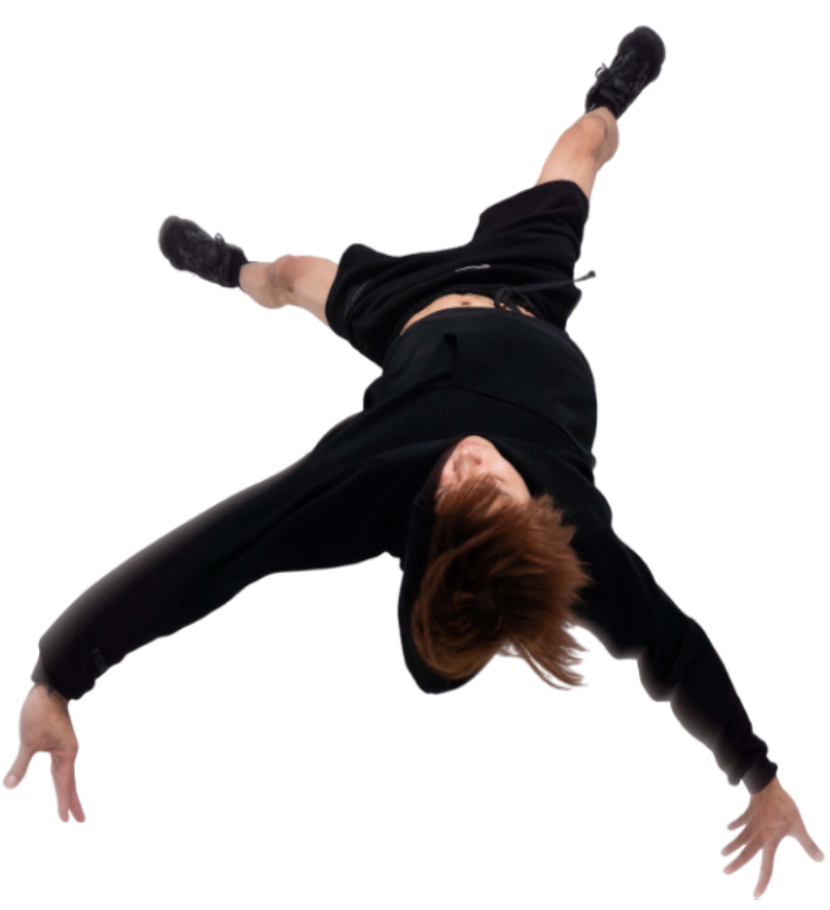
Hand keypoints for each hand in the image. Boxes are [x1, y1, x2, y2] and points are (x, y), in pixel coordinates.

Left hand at [1, 684, 85, 824]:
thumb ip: (20, 765)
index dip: (64, 804)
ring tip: (73, 805)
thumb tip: (9, 788)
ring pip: (67, 775)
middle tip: (81, 821)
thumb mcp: (27, 741)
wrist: (51, 687)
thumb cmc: (40, 713)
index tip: (67, 823)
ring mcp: (65, 746)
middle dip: (74, 802)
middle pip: (71, 783)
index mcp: (65, 755)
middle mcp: (69, 753)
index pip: (64, 785)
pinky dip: (63, 779)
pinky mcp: (60, 741)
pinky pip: (63, 767)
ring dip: (69, 791)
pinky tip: (60, 778)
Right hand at [719, 775, 824, 898]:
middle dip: (736, 863)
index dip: (762, 881)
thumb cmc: (784, 806)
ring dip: (731, 846)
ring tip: (722, 853)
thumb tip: (820, 859)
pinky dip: (733, 824)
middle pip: (745, 852)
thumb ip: (808, 843)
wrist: (766, 784)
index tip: (756, 895)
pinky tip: (728, 828)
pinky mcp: (747, 813)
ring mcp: (750, 823)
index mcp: (770, 841)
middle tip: (724, 872)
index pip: (767, 866)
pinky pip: (739, 820)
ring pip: (739, 837)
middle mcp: (758, 836)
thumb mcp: (799, 826)